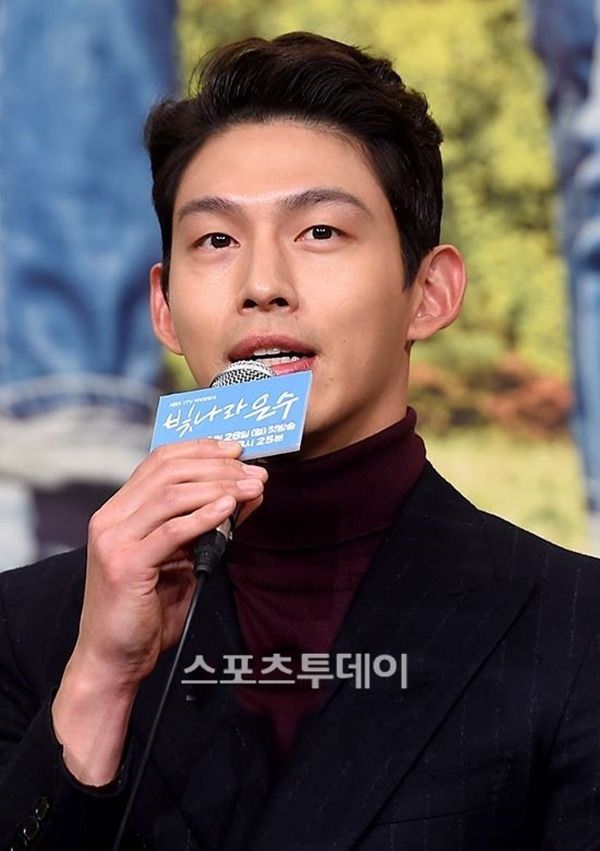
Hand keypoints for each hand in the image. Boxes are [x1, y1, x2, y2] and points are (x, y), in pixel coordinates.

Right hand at [71, 438, 266, 688]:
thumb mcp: (184, 559)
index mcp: (120, 511)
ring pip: (171, 495)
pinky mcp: (125, 565)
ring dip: (218, 486)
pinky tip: (228, 508)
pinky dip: (204, 516)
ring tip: (251, 487)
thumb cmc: (148, 611)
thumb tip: (246, 493)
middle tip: (254, 471)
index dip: (200, 449)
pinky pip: (171, 531)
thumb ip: (208, 525)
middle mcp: (111, 518)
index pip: (159, 462)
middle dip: (217, 467)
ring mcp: (114, 540)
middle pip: (169, 472)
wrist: (114, 659)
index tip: (236, 449)